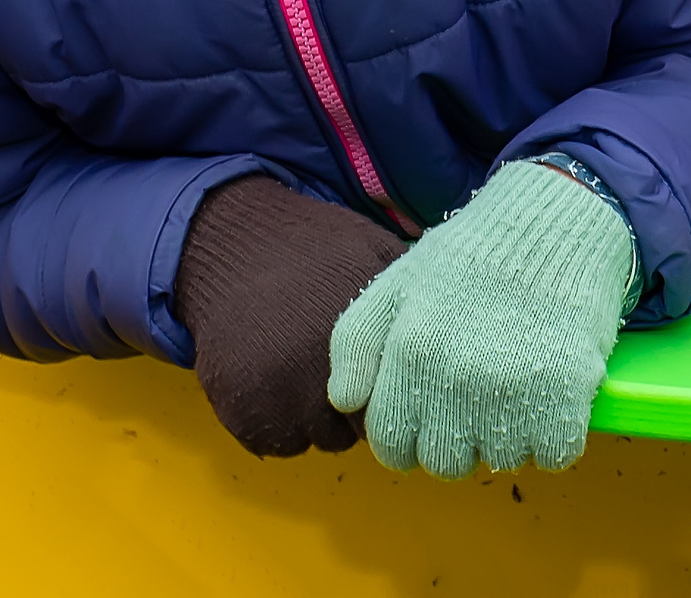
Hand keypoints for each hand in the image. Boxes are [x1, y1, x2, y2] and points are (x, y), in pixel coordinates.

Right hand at [174, 174, 405, 456]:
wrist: (234, 246)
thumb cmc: (317, 250)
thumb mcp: (375, 252)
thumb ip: (414, 294)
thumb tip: (456, 328)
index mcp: (359, 336)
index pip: (393, 401)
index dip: (391, 391)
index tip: (383, 375)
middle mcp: (317, 372)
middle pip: (355, 430)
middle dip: (356, 411)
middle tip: (343, 375)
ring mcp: (273, 393)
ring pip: (314, 440)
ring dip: (316, 421)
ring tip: (306, 373)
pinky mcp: (236, 408)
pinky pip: (272, 443)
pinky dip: (276, 424)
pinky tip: (276, 382)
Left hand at [327, 161, 634, 476]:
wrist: (555, 221)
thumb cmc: (472, 253)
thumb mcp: (396, 282)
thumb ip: (354, 342)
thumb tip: (344, 402)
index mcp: (410, 352)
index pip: (391, 446)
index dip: (408, 437)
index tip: (430, 414)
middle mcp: (455, 380)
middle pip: (446, 464)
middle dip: (458, 440)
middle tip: (476, 400)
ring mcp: (513, 390)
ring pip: (502, 461)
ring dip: (510, 437)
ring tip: (516, 389)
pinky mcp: (568, 393)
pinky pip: (556, 454)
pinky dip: (557, 435)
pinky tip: (552, 397)